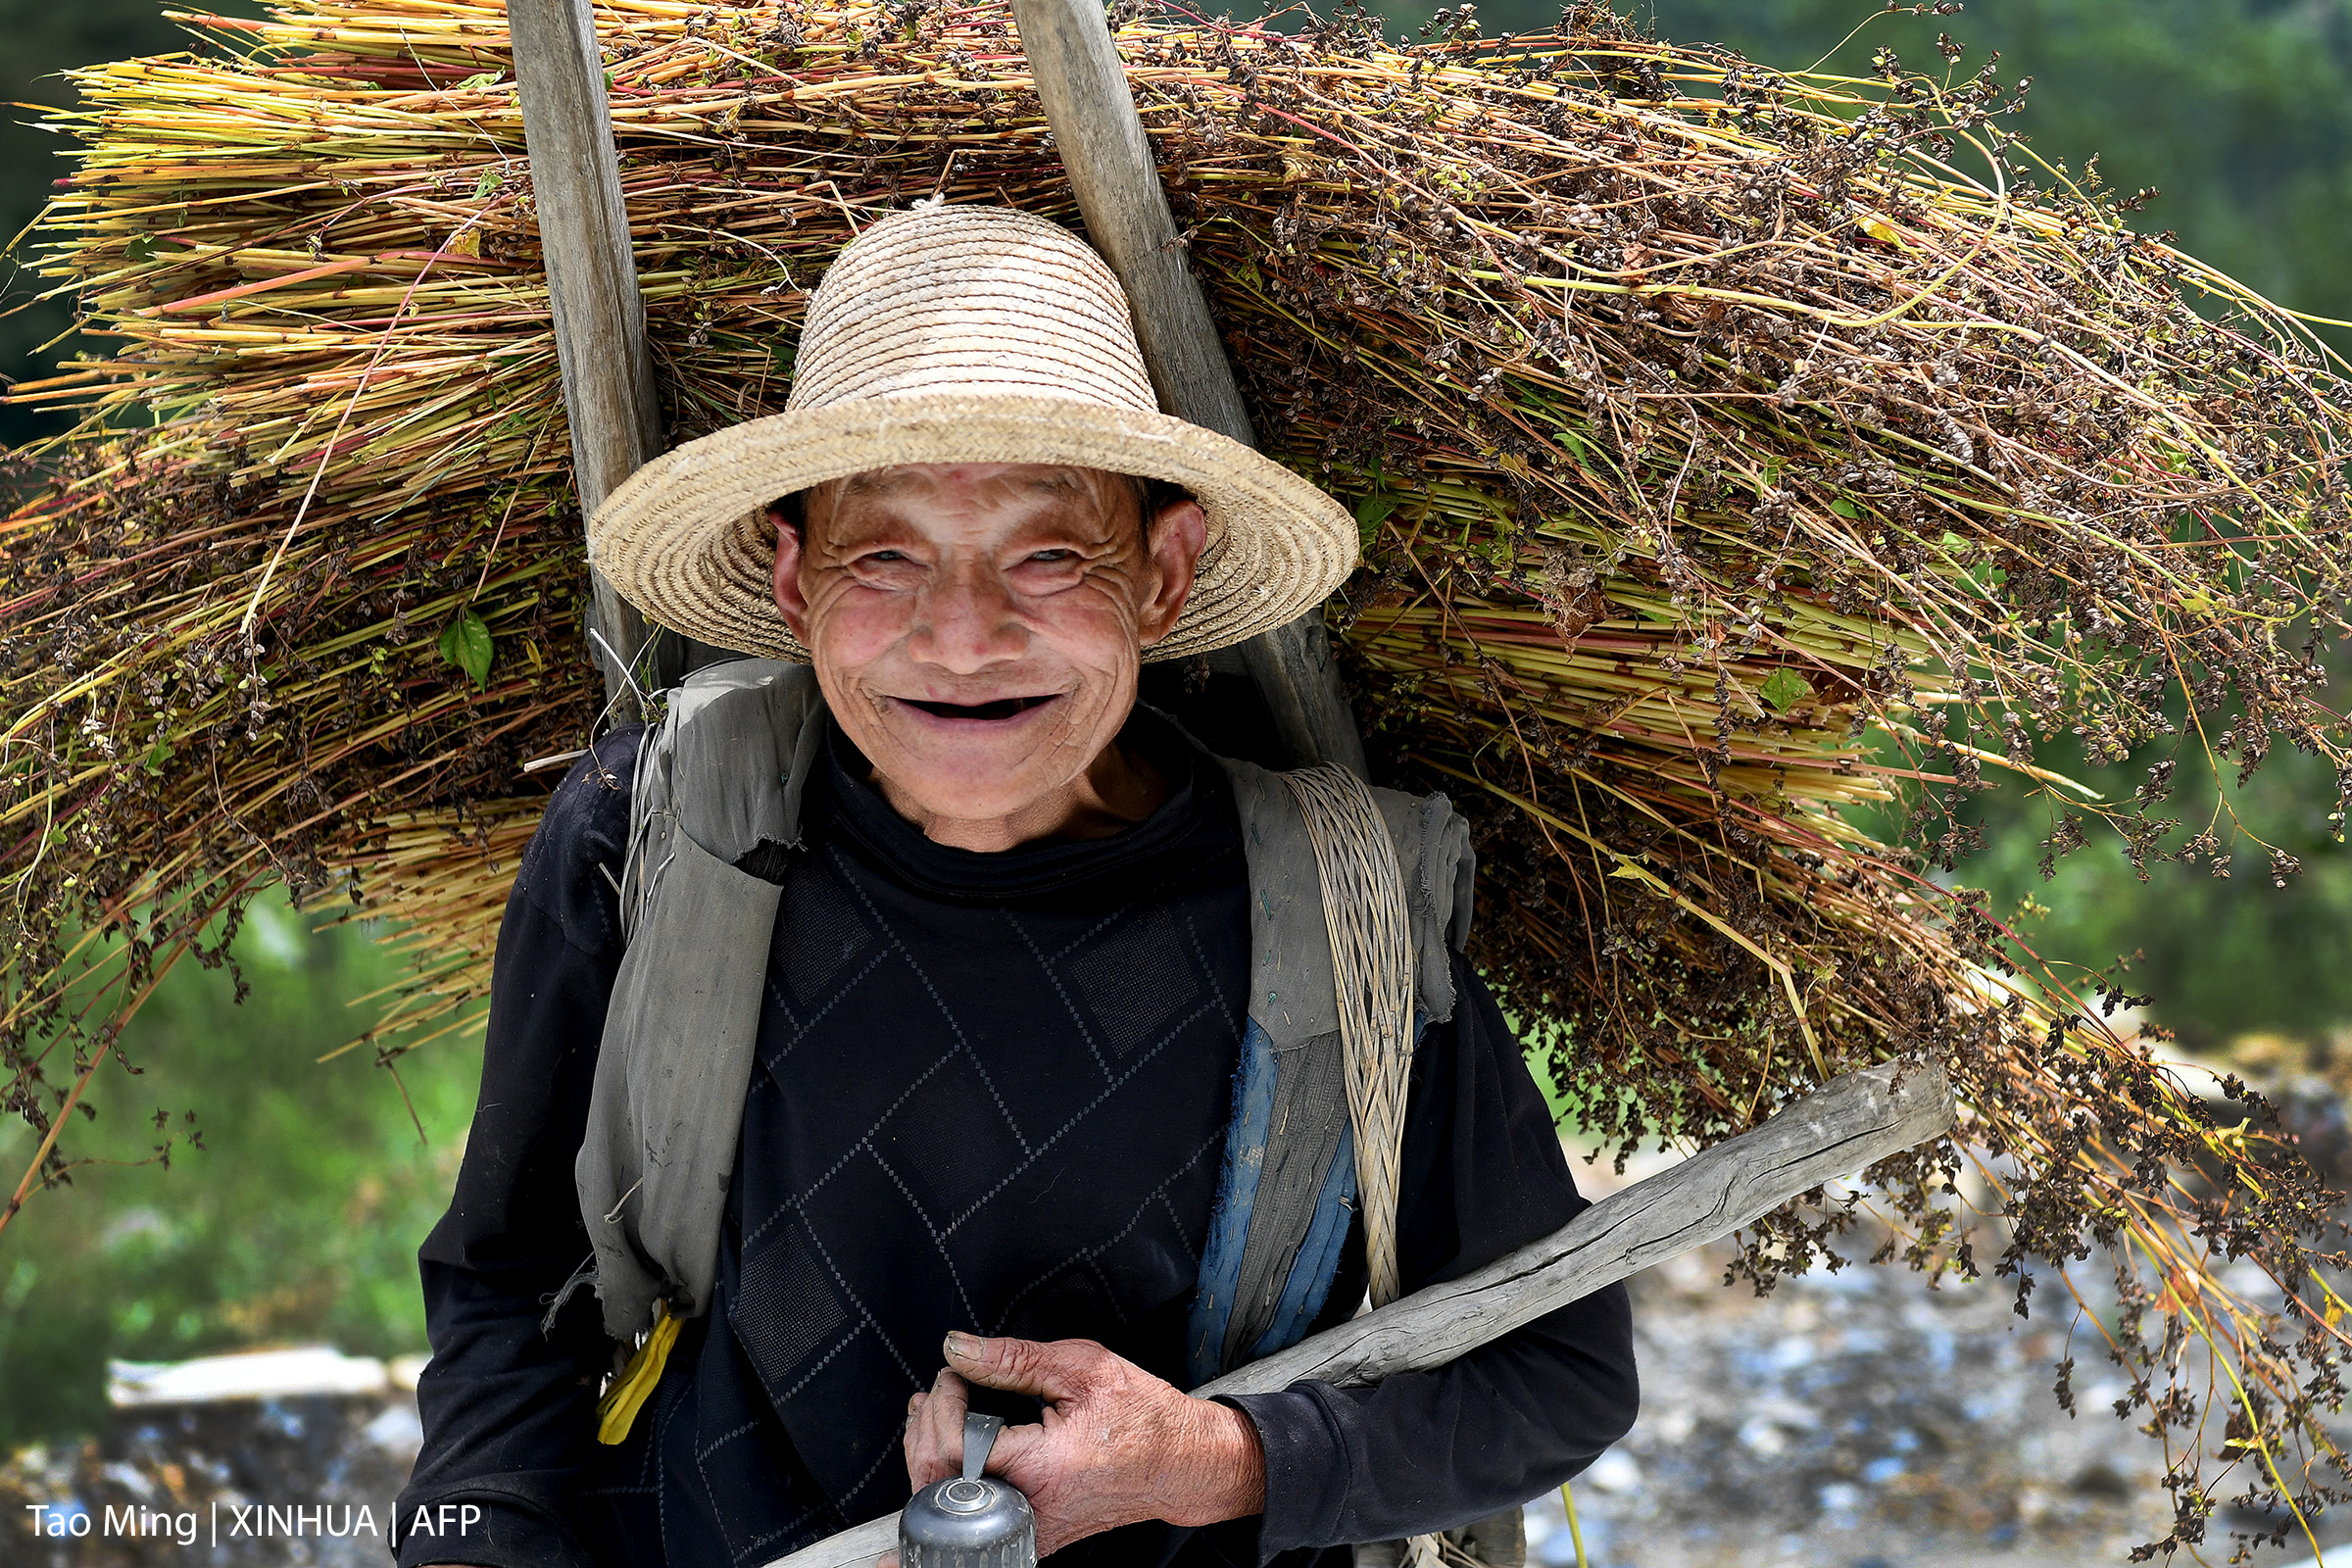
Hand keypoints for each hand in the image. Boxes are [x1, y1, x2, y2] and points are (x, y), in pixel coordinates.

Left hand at [896, 1332, 1264, 1557]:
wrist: (1179, 1463)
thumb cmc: (1142, 1416)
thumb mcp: (1082, 1367)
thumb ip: (1012, 1359)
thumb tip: (957, 1348)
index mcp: (1042, 1468)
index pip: (953, 1447)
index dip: (942, 1402)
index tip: (954, 1374)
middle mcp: (1030, 1510)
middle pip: (937, 1483)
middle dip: (924, 1427)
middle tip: (941, 1389)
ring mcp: (1029, 1531)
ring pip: (947, 1504)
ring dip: (928, 1452)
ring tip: (935, 1410)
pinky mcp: (1029, 1535)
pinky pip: (970, 1513)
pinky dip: (950, 1477)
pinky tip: (951, 1444)